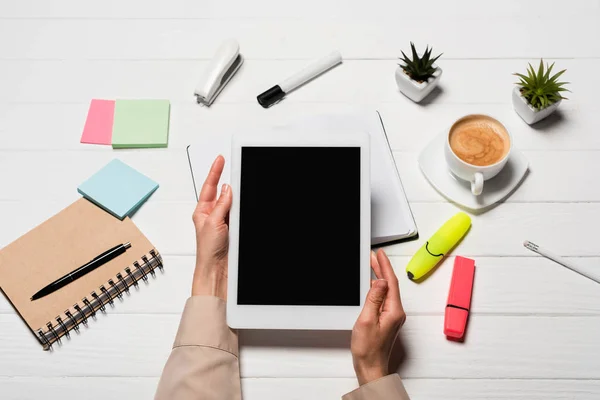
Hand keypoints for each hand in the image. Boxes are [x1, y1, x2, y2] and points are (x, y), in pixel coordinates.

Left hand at [191, 155, 232, 299]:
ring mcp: (224, 222)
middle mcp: (213, 214)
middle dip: (230, 186)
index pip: (210, 186)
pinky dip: (242, 211)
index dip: (215, 172)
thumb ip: (220, 204)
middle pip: (224, 193)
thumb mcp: (212, 222)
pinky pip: (240, 214)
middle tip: (236, 175)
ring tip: (236, 209)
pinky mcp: (234, 229)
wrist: (216, 269)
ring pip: (234, 204)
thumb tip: (228, 189)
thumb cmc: (207, 250)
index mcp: (202, 211)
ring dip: (237, 202)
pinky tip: (244, 211)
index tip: (220, 159)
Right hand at [351, 249, 406, 385]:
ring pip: (386, 291)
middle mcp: (396, 312)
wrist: (371, 367)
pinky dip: (377, 288)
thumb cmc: (368, 349)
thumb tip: (380, 281)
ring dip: (379, 277)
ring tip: (371, 265)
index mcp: (394, 311)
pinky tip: (371, 285)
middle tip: (373, 256)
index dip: (384, 266)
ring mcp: (392, 317)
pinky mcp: (387, 320)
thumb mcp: (367, 320)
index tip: (379, 254)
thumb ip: (374, 299)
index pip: (391, 282)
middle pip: (390, 284)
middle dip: (382, 268)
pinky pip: (383, 299)